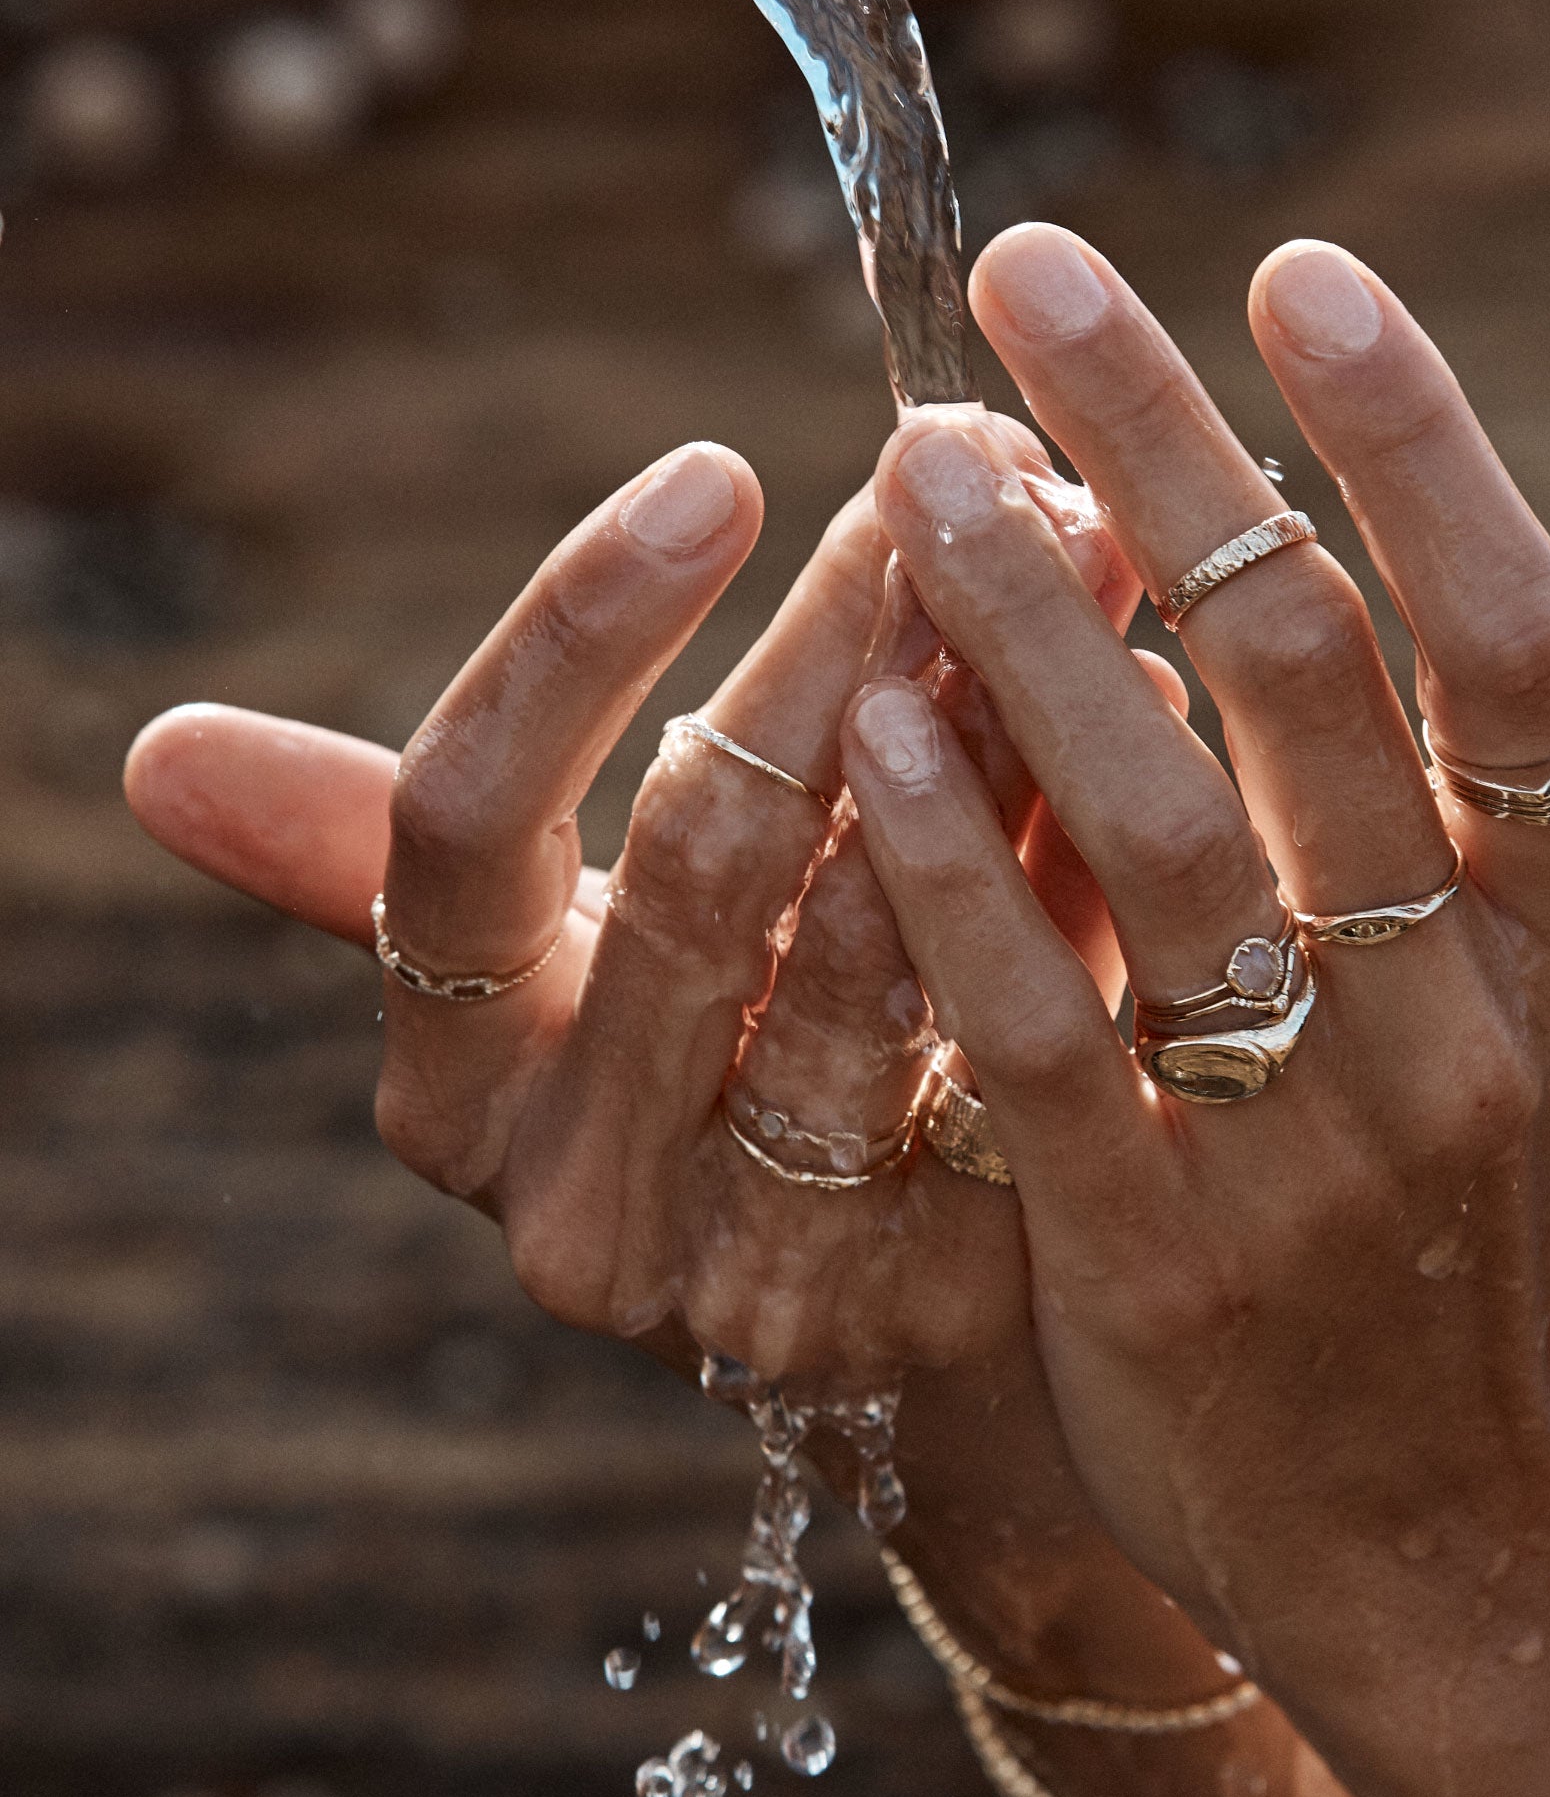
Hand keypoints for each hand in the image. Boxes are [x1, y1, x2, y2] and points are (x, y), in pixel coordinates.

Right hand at [124, 446, 1473, 1796]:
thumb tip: (148, 756)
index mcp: (455, 1083)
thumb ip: (416, 850)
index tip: (718, 470)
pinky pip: (1013, 1041)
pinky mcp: (924, 1303)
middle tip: (965, 469)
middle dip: (840, 642)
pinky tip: (1154, 727)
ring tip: (1085, 553)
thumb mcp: (561, 970)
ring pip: (872, 949)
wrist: (895, 1327)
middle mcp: (574, 1195)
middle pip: (699, 868)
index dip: (575, 637)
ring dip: (985, 729)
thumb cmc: (718, 1076)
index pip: (459, 830)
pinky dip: (1074, 875)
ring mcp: (749, 1269)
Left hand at [841, 227, 1549, 1796]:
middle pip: (1313, 686)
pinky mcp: (1156, 1261)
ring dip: (1032, 629)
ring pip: (1162, 839)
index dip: (1408, 441)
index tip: (1291, 277)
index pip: (1515, 640)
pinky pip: (1041, 1034)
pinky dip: (953, 870)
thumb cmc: (1507, 1240)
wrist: (1453, 1536)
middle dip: (1170, 458)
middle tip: (1036, 290)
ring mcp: (1312, 1152)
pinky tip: (871, 719)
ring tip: (921, 465)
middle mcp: (1467, 1026)